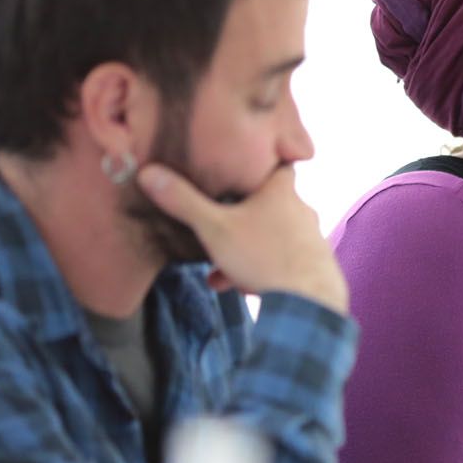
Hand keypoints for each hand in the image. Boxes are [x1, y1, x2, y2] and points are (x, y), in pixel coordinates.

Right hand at [138, 164, 347, 313]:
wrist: (309, 303)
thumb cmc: (262, 257)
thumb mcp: (214, 228)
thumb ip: (183, 202)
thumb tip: (148, 172)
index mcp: (281, 192)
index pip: (278, 162)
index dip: (262, 159)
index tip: (245, 160)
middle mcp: (301, 210)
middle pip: (268, 203)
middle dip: (241, 215)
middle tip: (217, 223)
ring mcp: (310, 239)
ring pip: (271, 237)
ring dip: (245, 250)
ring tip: (218, 269)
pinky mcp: (314, 267)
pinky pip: (281, 262)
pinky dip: (260, 271)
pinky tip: (239, 289)